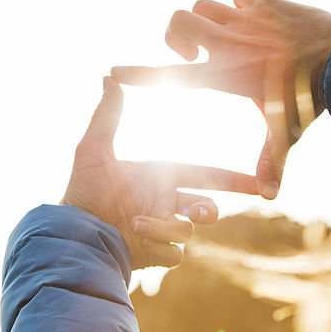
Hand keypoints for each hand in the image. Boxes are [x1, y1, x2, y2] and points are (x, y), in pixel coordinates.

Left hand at [61, 77, 257, 269]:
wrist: (70, 233)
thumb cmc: (80, 190)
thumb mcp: (92, 150)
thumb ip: (107, 116)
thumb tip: (109, 78)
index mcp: (161, 177)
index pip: (205, 174)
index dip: (233, 179)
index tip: (260, 184)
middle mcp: (165, 203)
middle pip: (206, 207)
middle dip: (209, 210)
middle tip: (198, 212)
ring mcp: (162, 230)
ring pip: (187, 231)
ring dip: (166, 227)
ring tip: (136, 223)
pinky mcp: (154, 253)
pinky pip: (174, 253)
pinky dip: (159, 246)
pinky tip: (136, 239)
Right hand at [112, 0, 330, 199]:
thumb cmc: (309, 100)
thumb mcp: (285, 132)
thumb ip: (271, 161)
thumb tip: (268, 195)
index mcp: (222, 75)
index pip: (167, 74)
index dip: (137, 74)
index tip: (115, 71)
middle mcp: (226, 42)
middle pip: (178, 21)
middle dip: (177, 36)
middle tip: (194, 53)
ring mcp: (245, 18)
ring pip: (205, 4)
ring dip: (206, 19)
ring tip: (220, 38)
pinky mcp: (266, 3)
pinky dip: (240, 5)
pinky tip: (253, 21)